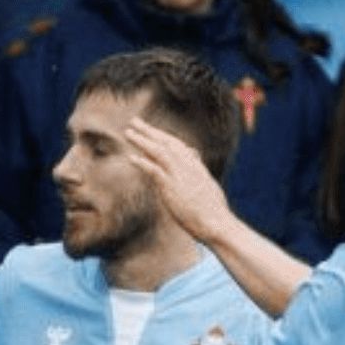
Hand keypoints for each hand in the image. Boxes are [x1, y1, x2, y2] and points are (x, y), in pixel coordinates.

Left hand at [124, 119, 235, 245]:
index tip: (151, 131)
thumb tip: (196, 166)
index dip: (162, 137)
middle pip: (166, 143)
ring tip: (128, 132)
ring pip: (158, 152)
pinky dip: (142, 163)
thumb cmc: (215, 212)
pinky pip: (154, 171)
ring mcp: (179, 175)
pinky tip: (131, 158)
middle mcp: (188, 166)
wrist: (217, 223)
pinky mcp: (172, 187)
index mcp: (196, 166)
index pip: (177, 146)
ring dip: (142, 141)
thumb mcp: (208, 188)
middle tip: (134, 121)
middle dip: (150, 131)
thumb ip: (199, 175)